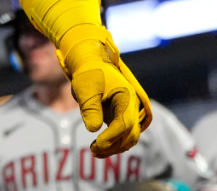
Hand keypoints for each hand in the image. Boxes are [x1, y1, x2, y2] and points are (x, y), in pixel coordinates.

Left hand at [59, 27, 151, 156]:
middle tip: (94, 151)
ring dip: (114, 147)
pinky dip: (113, 143)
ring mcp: (127, 112)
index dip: (111, 136)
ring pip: (128, 137)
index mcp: (126, 97)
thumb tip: (93, 129)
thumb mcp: (86, 88)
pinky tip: (98, 148)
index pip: (124, 123)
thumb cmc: (88, 74)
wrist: (91, 64)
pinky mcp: (121, 117)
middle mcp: (131, 106)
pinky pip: (122, 134)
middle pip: (130, 133)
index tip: (96, 144)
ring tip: (94, 152)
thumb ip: (90, 107)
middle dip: (114, 145)